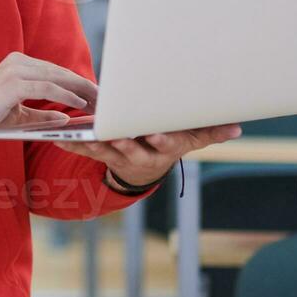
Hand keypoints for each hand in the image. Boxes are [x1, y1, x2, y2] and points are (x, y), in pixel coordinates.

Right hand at [0, 51, 95, 154]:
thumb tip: (66, 116)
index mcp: (18, 64)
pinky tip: (81, 105)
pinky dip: (67, 96)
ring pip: (58, 77)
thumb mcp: (19, 115)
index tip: (96, 96)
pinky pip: (48, 88)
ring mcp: (15, 70)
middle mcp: (18, 61)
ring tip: (99, 103)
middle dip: (85, 85)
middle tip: (106, 99)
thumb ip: (42, 112)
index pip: (55, 71)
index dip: (78, 83)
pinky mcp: (13, 83)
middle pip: (60, 71)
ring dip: (81, 90)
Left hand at [55, 124, 241, 187]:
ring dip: (88, 143)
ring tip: (73, 133)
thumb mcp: (192, 138)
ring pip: (103, 151)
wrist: (147, 168)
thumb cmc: (171, 141)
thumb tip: (238, 128)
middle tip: (109, 133)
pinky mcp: (102, 156)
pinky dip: (71, 144)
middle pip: (130, 148)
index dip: (159, 140)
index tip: (154, 133)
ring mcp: (120, 158)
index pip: (164, 144)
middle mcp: (142, 155)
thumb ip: (211, 132)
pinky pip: (85, 150)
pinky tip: (57, 137)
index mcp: (164, 147)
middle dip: (119, 141)